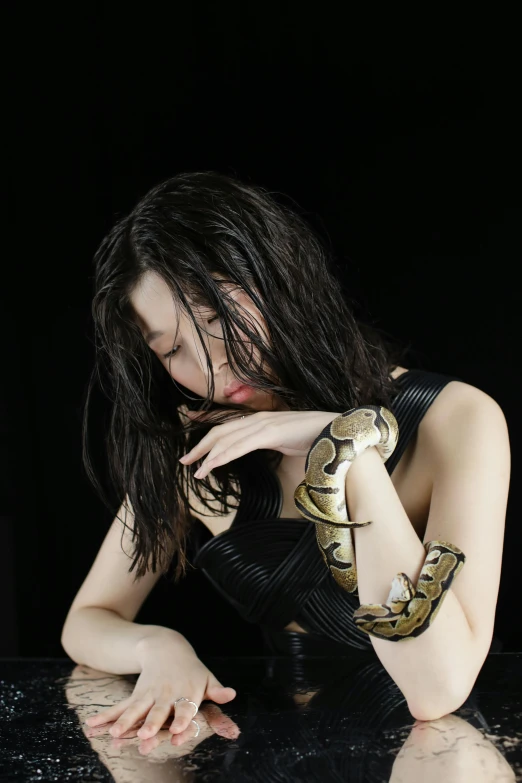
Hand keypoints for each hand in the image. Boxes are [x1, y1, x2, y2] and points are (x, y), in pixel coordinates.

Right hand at [83, 631, 237, 742]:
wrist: (165, 647)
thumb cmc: (191, 670)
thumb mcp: (206, 677)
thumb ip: (216, 690)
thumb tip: (231, 695)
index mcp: (186, 692)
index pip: (185, 709)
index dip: (182, 721)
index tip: (176, 732)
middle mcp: (166, 694)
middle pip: (158, 711)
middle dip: (151, 724)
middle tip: (144, 736)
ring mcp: (148, 695)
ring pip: (136, 709)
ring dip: (125, 722)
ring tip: (115, 733)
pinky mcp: (135, 696)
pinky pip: (119, 707)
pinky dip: (106, 716)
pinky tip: (92, 725)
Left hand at [180, 409, 338, 478]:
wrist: (337, 431)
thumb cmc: (314, 438)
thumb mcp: (286, 442)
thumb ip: (271, 445)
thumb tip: (263, 452)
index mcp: (260, 421)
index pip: (227, 427)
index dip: (206, 433)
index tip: (192, 446)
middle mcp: (258, 419)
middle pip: (220, 432)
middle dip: (200, 447)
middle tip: (184, 461)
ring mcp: (263, 424)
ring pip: (227, 439)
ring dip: (208, 455)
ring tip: (195, 469)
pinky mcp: (270, 432)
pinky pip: (241, 445)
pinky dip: (223, 455)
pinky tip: (213, 465)